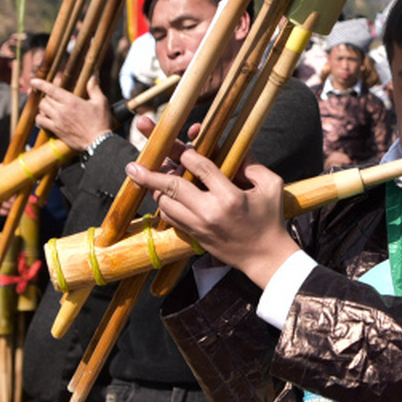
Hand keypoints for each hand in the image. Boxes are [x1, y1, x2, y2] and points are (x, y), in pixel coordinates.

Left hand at [32, 78, 111, 152]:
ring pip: (41, 109)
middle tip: (51, 95)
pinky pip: (41, 122)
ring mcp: (57, 122)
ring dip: (43, 106)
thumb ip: (94, 87)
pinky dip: (40, 118)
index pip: (51, 90)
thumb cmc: (101, 122)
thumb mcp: (101, 102)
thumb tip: (94, 74)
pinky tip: (45, 116)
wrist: (98, 142)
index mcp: (72, 102)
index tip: (33, 81)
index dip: (41, 84)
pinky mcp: (56, 131)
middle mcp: (62, 111)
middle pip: (45, 99)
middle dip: (46, 95)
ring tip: (49, 105)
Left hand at [126, 147, 296, 286]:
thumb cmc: (270, 219)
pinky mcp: (194, 236)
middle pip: (174, 186)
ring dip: (155, 188)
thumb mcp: (270, 186)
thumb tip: (233, 146)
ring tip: (144, 175)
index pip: (202, 168)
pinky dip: (163, 204)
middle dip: (151, 173)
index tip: (182, 144)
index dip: (188, 153)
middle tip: (131, 165)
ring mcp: (200, 226)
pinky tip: (160, 194)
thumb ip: (252, 164)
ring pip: (166, 203)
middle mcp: (211, 212)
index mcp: (231, 197)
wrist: (265, 257)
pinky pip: (171, 218)